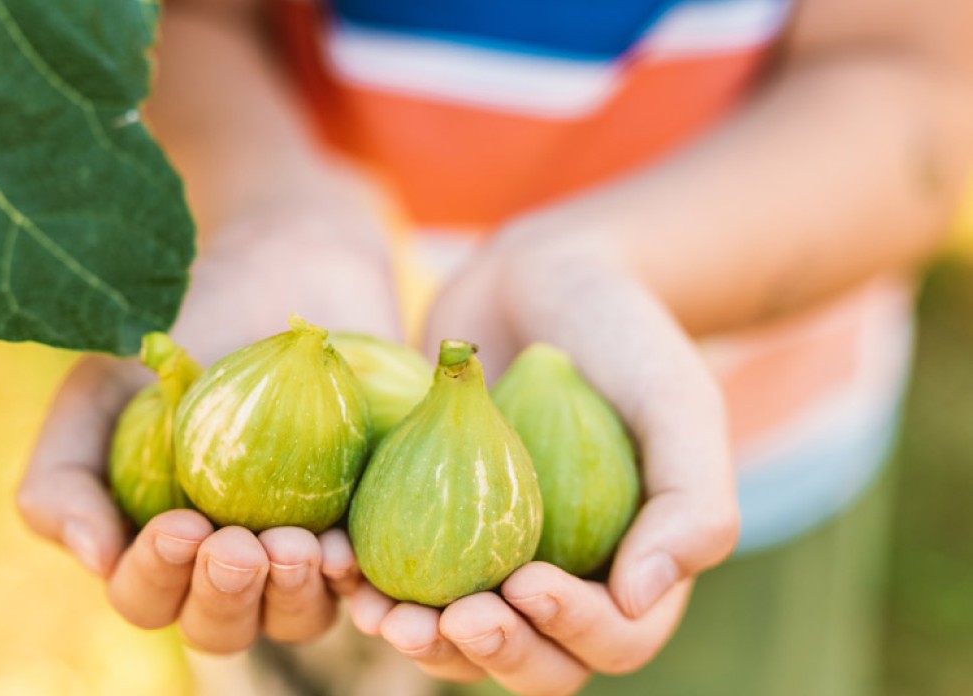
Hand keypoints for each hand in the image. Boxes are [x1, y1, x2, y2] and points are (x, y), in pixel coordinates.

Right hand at [16, 173, 398, 652]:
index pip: (148, 595)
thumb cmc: (179, 330)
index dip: (157, 577)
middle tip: (239, 546)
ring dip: (291, 597)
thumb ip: (64, 471)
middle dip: (225, 597)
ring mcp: (299, 549)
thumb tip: (95, 557)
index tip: (180, 527)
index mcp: (158, 544)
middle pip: (220, 624)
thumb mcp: (100, 388)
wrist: (281, 265)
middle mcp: (227, 562)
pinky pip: (365, 577)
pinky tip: (347, 549)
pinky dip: (354, 577)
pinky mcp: (365, 523)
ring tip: (297, 547)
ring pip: (294, 617)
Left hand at [353, 218, 739, 692]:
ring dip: (420, 641)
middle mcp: (564, 581)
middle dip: (490, 652)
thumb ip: (690, 500)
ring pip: (458, 640)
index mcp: (635, 571)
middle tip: (447, 620)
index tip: (527, 583)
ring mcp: (492, 561)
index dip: (574, 631)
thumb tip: (644, 599)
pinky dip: (372, 586)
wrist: (543, 279)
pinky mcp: (430, 527)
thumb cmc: (624, 335)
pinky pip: (403, 579)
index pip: (613, 639)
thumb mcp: (676, 401)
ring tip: (379, 613)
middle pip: (532, 661)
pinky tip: (342, 567)